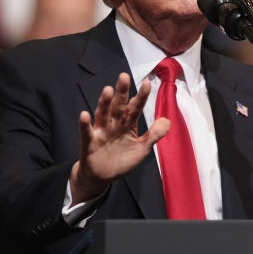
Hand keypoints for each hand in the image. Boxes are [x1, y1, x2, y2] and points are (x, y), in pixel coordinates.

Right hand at [69, 73, 169, 204]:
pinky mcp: (90, 142)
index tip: (147, 83)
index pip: (136, 107)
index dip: (141, 96)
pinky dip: (85, 123)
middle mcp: (114, 124)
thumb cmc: (122, 160)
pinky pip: (87, 132)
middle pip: (119, 105)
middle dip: (122, 92)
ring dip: (104, 102)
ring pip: (103, 114)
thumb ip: (153, 135)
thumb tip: (168, 121)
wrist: (103, 177)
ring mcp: (101, 131)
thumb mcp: (142, 149)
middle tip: (124, 76)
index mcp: (128, 124)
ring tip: (108, 90)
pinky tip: (85, 114)